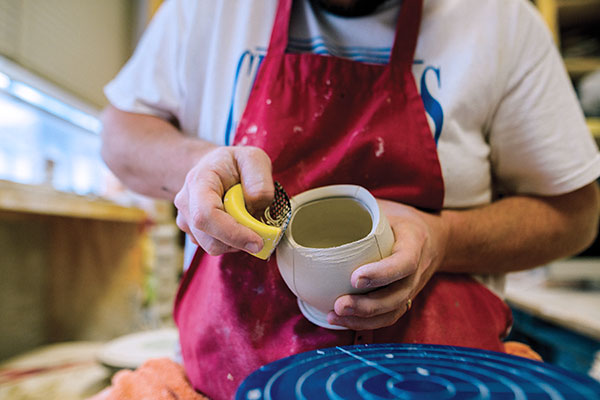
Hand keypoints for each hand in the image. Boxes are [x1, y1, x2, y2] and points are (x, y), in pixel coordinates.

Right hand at [174, 146, 273, 255]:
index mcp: (199, 181)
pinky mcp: (193, 233)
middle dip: (241, 240)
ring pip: (214, 246)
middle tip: (262, 228)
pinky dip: (232, 242)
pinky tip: (238, 223)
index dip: (232, 233)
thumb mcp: (254, 159)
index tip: (257, 241)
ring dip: (237, 241)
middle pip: (210, 238)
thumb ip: (260, 181)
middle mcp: (186, 203)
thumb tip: (256, 206)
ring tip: (248, 218)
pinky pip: (215, 246)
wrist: (213, 167)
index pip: (206, 215)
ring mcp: (186, 220)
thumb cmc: (234, 163)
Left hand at [327, 199, 448, 329]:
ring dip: (363, 319)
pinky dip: (365, 323)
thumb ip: (358, 208)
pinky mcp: (403, 299)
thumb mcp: (385, 207)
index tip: (355, 277)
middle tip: (338, 304)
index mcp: (415, 241)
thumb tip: (315, 203)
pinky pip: (388, 317)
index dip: (382, 273)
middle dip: (367, 305)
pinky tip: (341, 320)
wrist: (436, 238)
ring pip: (393, 311)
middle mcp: (418, 269)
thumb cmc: (400, 219)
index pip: (405, 261)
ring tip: (334, 315)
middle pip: (398, 295)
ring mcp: (412, 287)